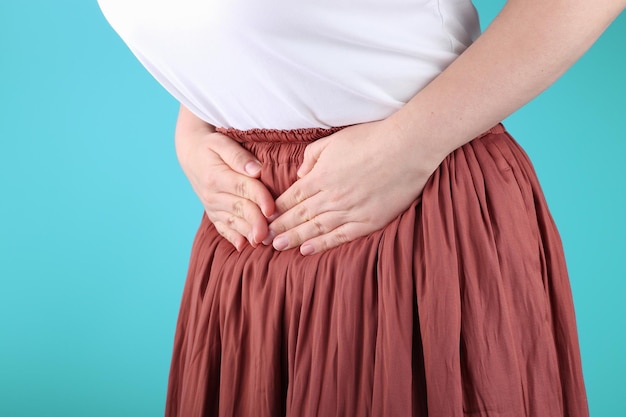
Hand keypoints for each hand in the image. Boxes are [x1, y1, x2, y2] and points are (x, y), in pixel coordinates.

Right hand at [176, 129, 274, 250]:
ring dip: (247, 232)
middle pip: (239, 208)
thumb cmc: (210, 146)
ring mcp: (212, 206)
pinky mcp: (213, 214)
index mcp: (216, 176)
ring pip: (232, 221)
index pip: (242, 188)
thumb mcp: (222, 142)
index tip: (272, 209)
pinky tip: (243, 246)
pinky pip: (222, 228)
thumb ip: (239, 156)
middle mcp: (212, 194)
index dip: (259, 198)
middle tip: (270, 233)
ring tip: (262, 241)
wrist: (191, 154)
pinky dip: (233, 237)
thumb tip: (256, 170)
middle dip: (256, 222)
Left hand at [265, 120, 442, 254]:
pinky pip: (339, 236)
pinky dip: (321, 244)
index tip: (264, 218)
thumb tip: (300, 175)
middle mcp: (330, 197)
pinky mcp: (367, 222)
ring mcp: (349, 211)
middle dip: (278, 228)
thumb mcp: (334, 140)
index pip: (292, 197)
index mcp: (320, 176)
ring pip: (315, 229)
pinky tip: (307, 250)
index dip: (277, 210)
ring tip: (277, 247)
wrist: (407, 149)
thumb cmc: (371, 139)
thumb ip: (312, 157)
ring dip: (294, 239)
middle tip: (262, 239)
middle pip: (298, 216)